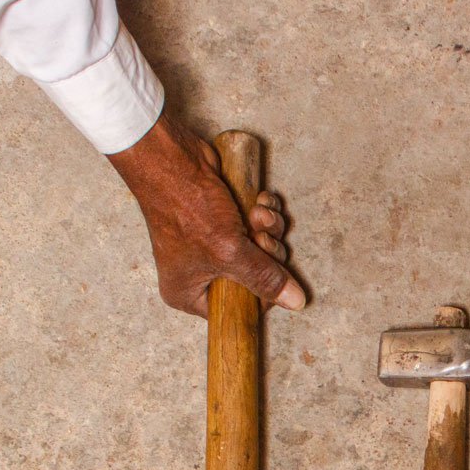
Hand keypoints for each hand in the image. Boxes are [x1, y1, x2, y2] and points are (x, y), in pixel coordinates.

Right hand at [107, 113, 305, 317]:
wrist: (173, 160)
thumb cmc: (187, 209)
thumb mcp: (229, 252)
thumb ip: (264, 278)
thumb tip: (295, 302)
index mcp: (190, 294)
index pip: (240, 309)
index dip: (263, 293)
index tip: (271, 273)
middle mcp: (202, 273)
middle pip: (256, 278)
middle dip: (267, 254)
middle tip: (260, 238)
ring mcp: (215, 245)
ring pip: (262, 249)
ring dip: (269, 230)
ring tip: (258, 213)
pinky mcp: (226, 221)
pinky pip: (259, 227)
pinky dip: (265, 214)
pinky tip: (261, 201)